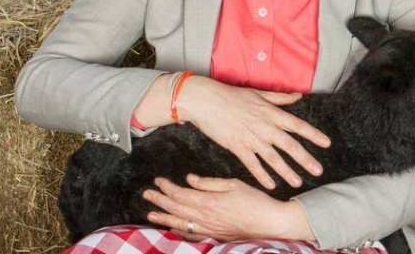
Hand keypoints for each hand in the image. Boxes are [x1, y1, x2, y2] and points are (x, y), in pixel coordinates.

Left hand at [144, 175, 310, 240]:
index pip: (181, 193)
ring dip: (163, 217)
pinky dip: (178, 231)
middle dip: (159, 200)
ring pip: (179, 222)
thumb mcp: (233, 184)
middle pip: (176, 208)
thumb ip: (209, 182)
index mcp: (209, 201)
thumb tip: (190, 179)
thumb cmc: (254, 201)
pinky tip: (171, 228)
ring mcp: (208, 228)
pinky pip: (191, 234)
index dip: (167, 187)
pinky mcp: (213, 235)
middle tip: (147, 194)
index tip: (158, 180)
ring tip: (150, 213)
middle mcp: (204, 216)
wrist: (268, 222)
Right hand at [177, 77, 329, 189]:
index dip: (313, 135)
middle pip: (290, 145)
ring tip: (298, 183)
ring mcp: (251, 138)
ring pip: (273, 158)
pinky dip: (262, 175)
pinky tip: (271, 185)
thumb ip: (280, 98)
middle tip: (318, 171)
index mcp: (272, 113)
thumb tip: (298, 96)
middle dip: (305, 159)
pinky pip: (252, 164)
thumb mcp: (259, 93)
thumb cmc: (232, 95)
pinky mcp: (237, 147)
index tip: (326, 143)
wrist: (206, 101)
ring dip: (286, 172)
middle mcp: (265, 127)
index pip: (298, 125)